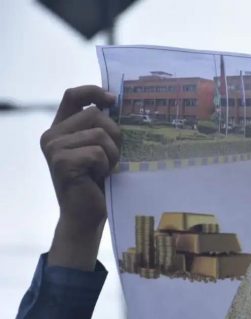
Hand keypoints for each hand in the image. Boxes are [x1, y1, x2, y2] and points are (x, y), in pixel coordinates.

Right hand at [41, 86, 120, 269]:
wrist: (86, 216)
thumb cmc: (98, 183)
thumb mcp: (100, 150)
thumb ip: (101, 128)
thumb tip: (119, 103)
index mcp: (61, 128)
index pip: (73, 96)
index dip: (93, 91)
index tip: (113, 100)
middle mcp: (52, 135)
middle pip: (96, 115)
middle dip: (114, 136)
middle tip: (111, 159)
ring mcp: (54, 147)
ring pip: (100, 133)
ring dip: (112, 154)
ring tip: (104, 170)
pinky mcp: (61, 161)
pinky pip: (98, 152)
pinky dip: (106, 166)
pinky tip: (97, 178)